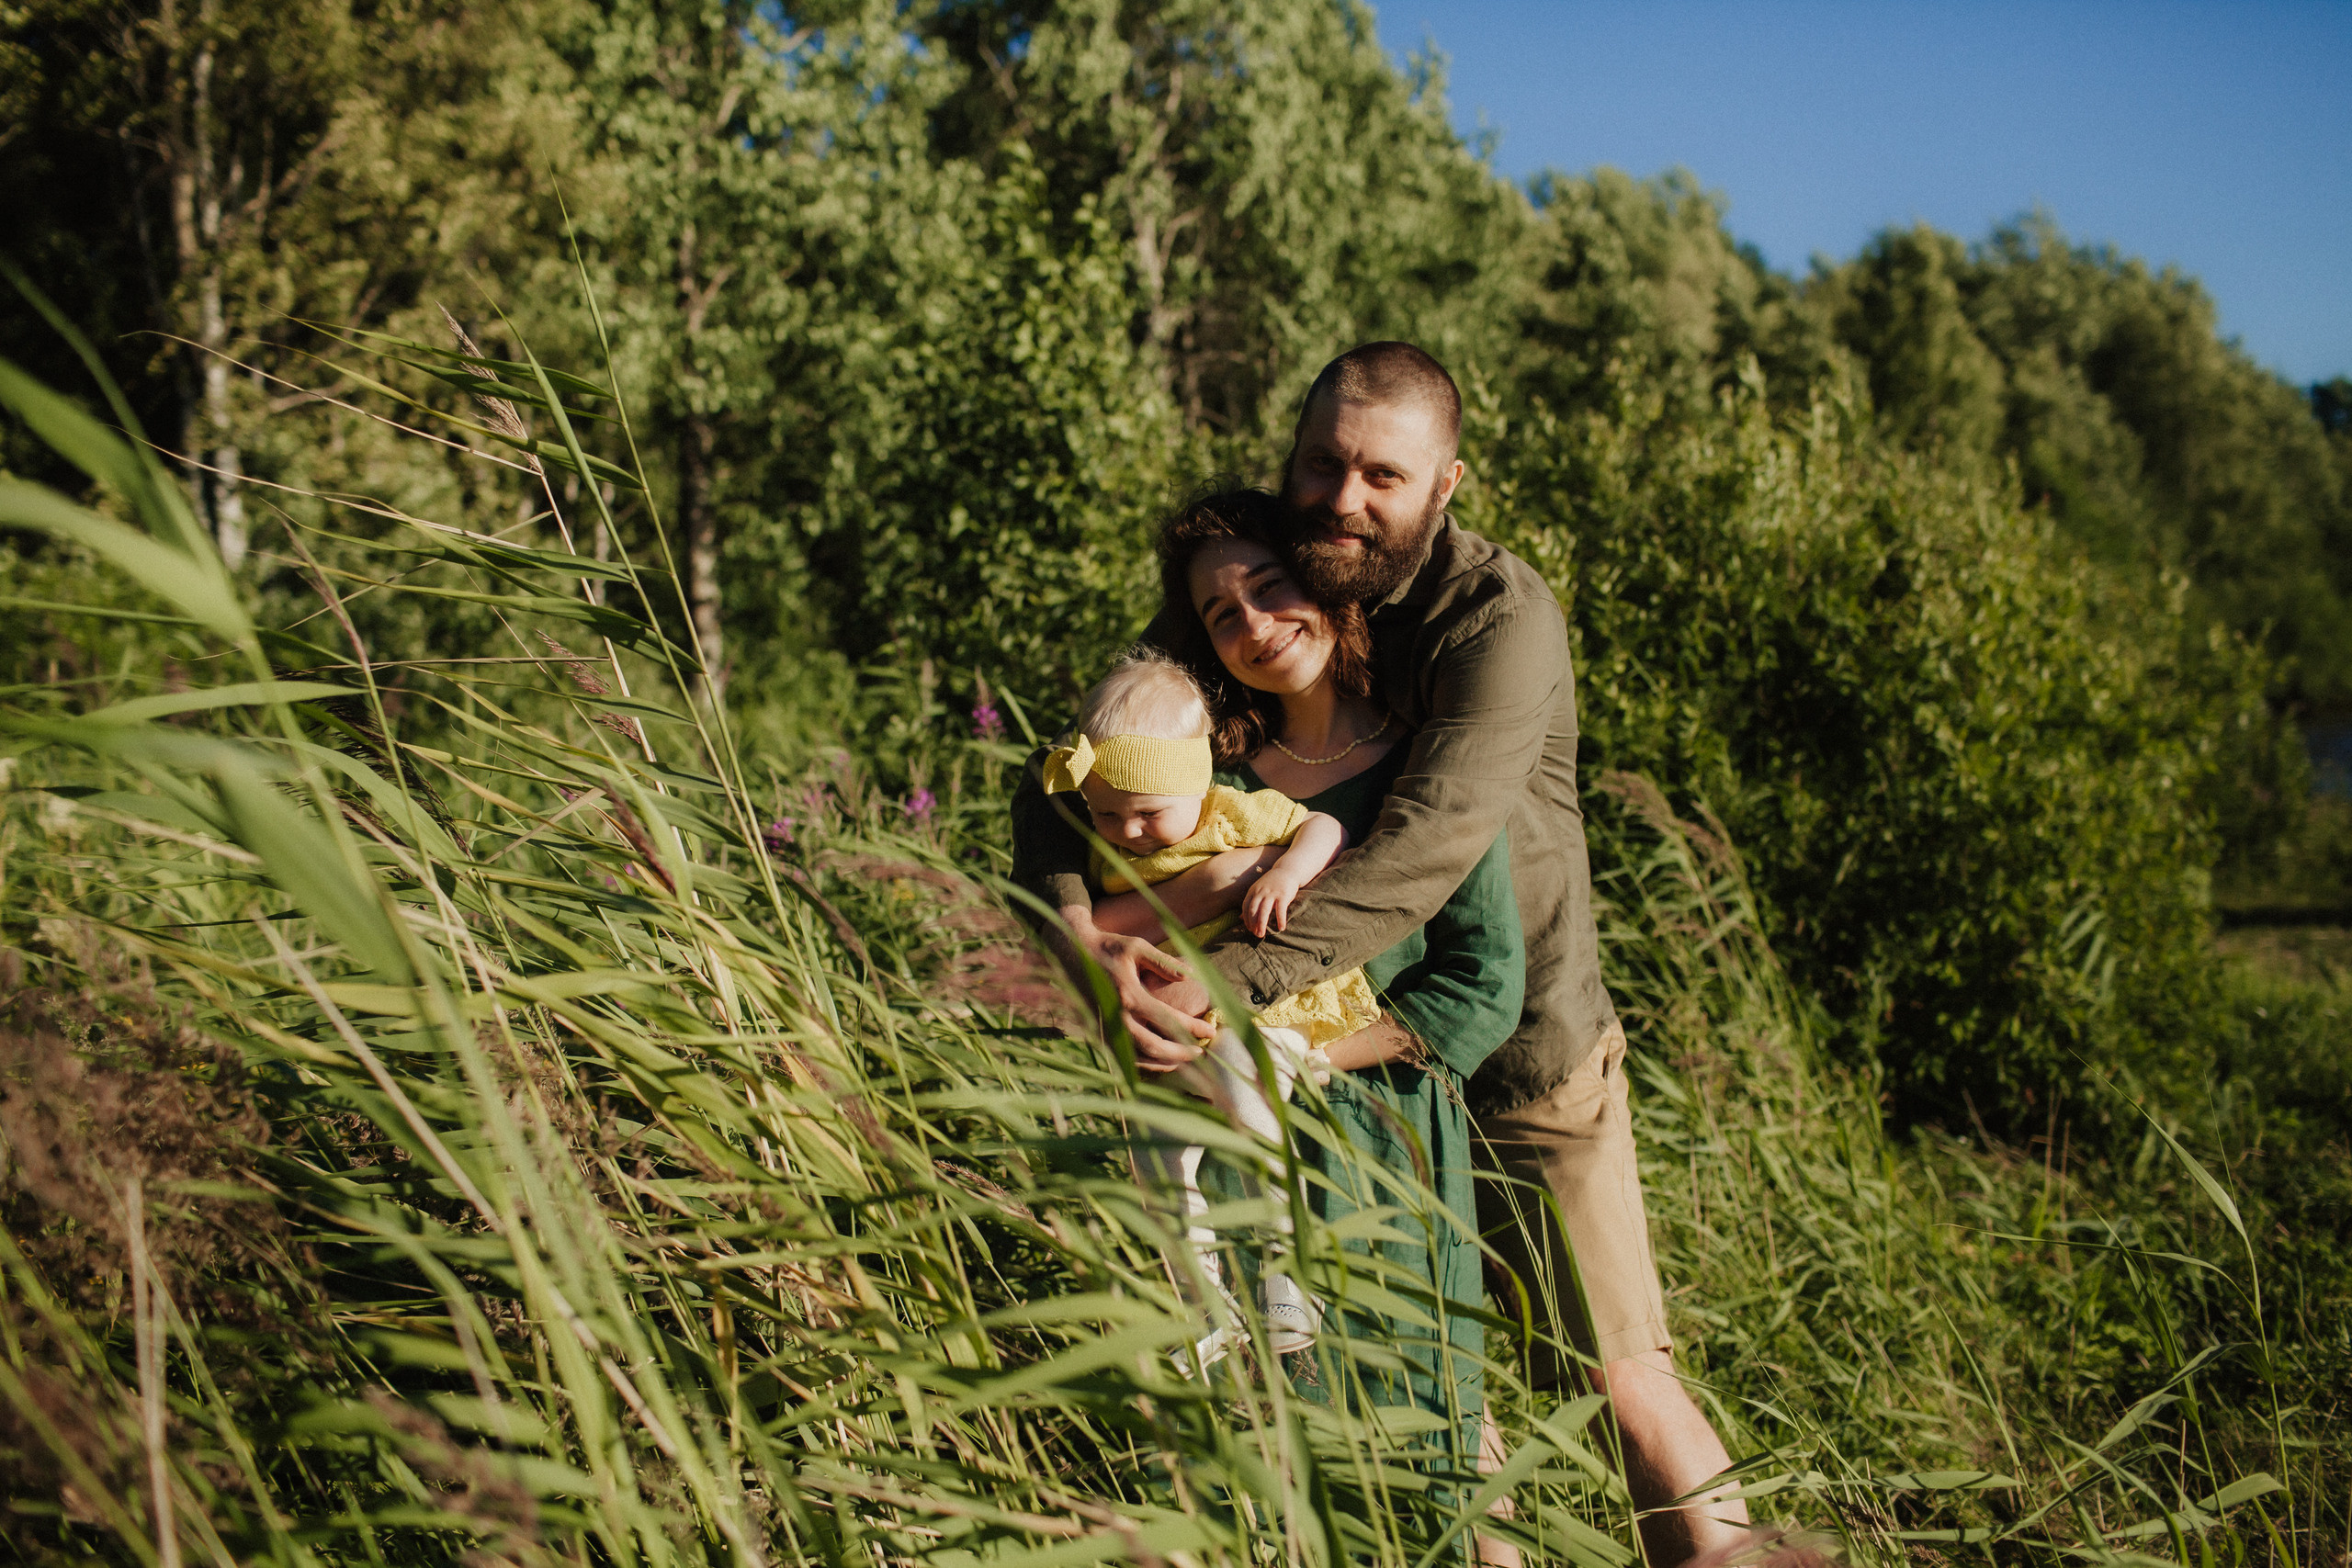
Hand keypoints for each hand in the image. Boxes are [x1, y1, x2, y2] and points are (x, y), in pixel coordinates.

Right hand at [1060, 910, 1213, 1063]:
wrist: (1069, 952)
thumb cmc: (1108, 946)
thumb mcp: (1137, 947)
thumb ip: (1164, 963)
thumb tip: (1190, 978)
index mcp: (1128, 994)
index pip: (1168, 1019)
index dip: (1192, 1027)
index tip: (1210, 1030)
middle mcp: (1116, 1016)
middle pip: (1155, 1047)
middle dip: (1182, 1053)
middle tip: (1202, 1051)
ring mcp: (1105, 1028)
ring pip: (1138, 1058)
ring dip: (1165, 1063)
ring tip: (1185, 1059)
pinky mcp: (1098, 1033)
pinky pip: (1124, 1057)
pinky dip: (1144, 1064)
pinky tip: (1161, 1060)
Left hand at [1240, 868, 1304, 936]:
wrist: (1287, 870)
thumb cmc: (1272, 883)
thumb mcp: (1258, 890)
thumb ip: (1250, 903)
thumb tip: (1239, 918)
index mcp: (1253, 891)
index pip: (1246, 906)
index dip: (1246, 919)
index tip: (1249, 929)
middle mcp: (1261, 892)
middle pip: (1253, 909)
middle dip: (1253, 923)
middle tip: (1255, 934)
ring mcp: (1272, 893)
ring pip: (1264, 910)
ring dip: (1262, 924)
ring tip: (1262, 934)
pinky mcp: (1283, 895)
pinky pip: (1281, 910)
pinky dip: (1280, 920)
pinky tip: (1281, 928)